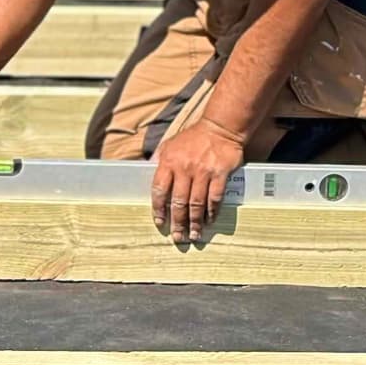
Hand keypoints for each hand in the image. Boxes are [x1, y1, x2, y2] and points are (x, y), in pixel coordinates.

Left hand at [150, 116, 245, 244]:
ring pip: (196, 203)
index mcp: (169, 162)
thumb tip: (145, 171)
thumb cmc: (193, 137)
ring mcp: (203, 172)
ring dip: (195, 222)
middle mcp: (185, 168)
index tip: (160, 222)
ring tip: (194, 235)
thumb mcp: (169, 144)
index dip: (158, 209)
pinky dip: (212, 211)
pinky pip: (215, 197)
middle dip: (178, 222)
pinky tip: (209, 220)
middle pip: (178, 202)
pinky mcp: (220, 174)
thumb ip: (158, 159)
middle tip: (178, 237)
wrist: (220, 127)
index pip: (159, 190)